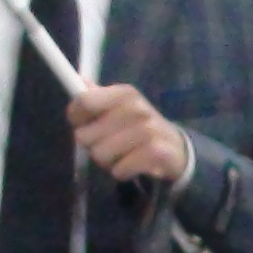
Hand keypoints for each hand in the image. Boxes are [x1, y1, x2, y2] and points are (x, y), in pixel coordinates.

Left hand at [72, 81, 188, 183]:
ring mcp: (147, 130)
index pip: (84, 101)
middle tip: (110, 144)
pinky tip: (133, 165)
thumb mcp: (120, 107)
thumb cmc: (139, 127)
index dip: (76, 117)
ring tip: (122, 155)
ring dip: (108, 161)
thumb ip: (97, 97)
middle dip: (93, 145)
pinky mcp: (155, 153)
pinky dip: (122, 172)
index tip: (84, 124)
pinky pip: (118, 170)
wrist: (177, 149)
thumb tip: (78, 80)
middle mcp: (137, 108)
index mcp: (125, 93)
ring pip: (100, 155)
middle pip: (85, 135)